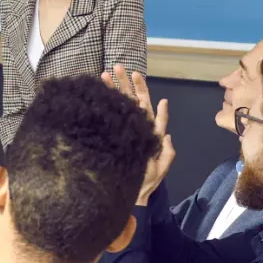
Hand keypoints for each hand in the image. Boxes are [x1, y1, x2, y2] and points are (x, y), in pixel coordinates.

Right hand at [102, 65, 175, 203]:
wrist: (127, 195)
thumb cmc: (144, 183)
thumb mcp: (160, 169)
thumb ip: (166, 152)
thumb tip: (167, 134)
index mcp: (149, 133)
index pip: (148, 109)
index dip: (144, 92)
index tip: (137, 76)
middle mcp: (134, 129)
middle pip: (131, 101)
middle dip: (125, 83)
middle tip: (116, 68)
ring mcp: (122, 132)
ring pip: (118, 107)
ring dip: (112, 90)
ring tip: (103, 75)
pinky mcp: (110, 138)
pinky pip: (108, 120)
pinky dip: (103, 107)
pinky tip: (96, 95)